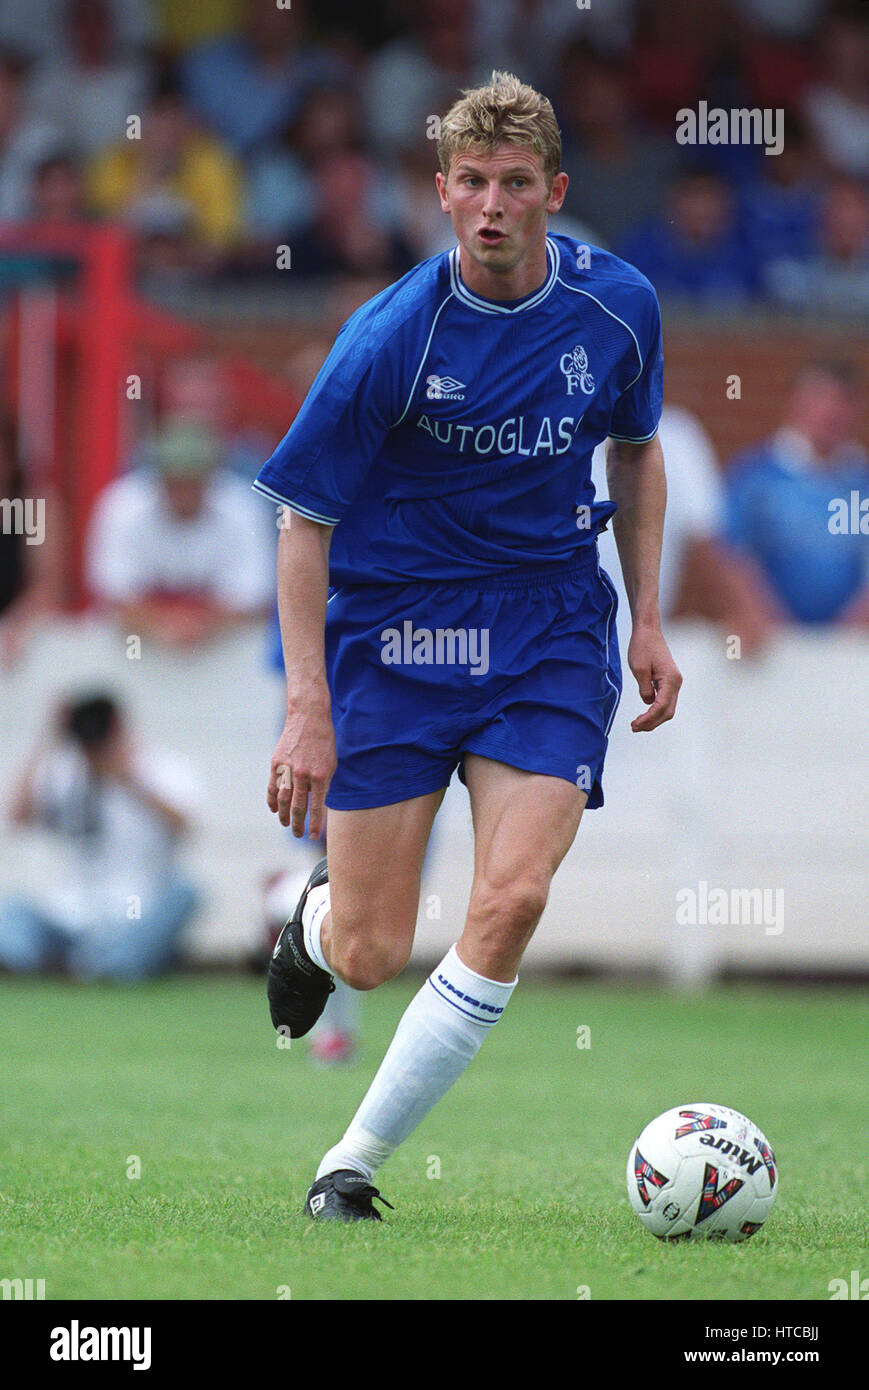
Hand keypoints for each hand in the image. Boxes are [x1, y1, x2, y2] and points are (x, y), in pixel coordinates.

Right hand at [267, 696, 335, 837]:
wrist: (309, 718)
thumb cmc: (324, 742)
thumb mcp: (331, 764)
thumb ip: (323, 784)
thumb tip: (318, 804)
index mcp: (320, 776)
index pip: (317, 807)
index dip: (315, 824)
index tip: (313, 836)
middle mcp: (303, 775)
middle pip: (298, 807)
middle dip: (298, 824)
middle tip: (298, 835)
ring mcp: (288, 769)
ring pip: (283, 800)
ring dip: (283, 816)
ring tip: (285, 824)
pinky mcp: (276, 764)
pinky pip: (272, 787)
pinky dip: (272, 800)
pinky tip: (274, 809)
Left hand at [627, 625, 681, 731]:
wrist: (648, 630)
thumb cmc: (643, 646)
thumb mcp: (638, 668)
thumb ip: (644, 688)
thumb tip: (648, 702)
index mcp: (670, 680)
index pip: (661, 707)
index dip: (648, 719)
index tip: (635, 725)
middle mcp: (676, 682)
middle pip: (667, 711)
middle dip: (652, 722)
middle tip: (634, 727)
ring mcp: (674, 682)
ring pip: (667, 708)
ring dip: (653, 718)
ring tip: (637, 724)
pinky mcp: (668, 680)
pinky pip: (665, 700)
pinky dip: (655, 710)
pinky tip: (644, 714)